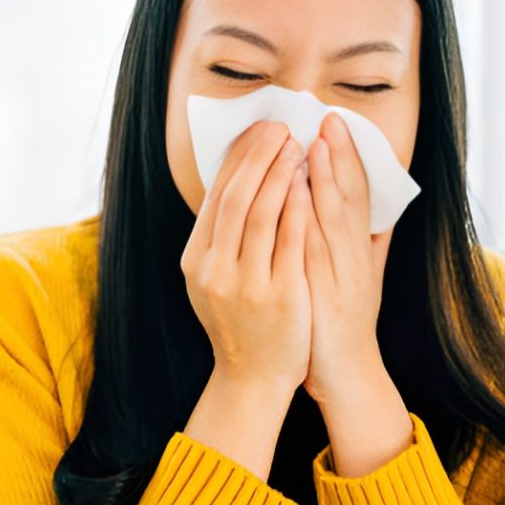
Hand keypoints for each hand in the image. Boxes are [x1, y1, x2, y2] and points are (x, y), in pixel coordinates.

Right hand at [181, 119, 312, 393]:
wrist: (251, 378)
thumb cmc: (238, 322)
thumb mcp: (212, 279)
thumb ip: (218, 237)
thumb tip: (233, 182)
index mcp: (196, 259)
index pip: (216, 195)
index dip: (239, 158)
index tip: (259, 131)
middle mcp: (213, 268)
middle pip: (236, 198)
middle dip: (258, 157)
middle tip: (279, 127)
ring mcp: (244, 283)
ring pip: (260, 214)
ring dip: (278, 174)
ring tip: (295, 145)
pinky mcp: (278, 296)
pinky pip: (288, 243)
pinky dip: (297, 209)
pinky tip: (308, 184)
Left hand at [300, 112, 394, 406]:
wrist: (345, 375)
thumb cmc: (345, 322)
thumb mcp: (363, 277)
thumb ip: (369, 242)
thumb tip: (379, 207)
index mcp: (362, 252)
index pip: (359, 195)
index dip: (350, 158)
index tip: (336, 124)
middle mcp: (356, 261)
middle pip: (350, 201)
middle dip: (339, 159)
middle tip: (328, 121)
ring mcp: (340, 280)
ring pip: (332, 223)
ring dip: (323, 184)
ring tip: (313, 148)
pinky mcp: (320, 298)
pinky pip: (311, 255)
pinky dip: (304, 224)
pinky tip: (294, 200)